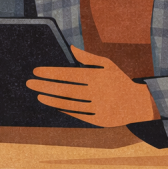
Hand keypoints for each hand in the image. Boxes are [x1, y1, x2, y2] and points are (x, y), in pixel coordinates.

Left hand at [28, 46, 159, 126]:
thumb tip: (72, 48)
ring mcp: (97, 107)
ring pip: (68, 103)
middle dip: (44, 86)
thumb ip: (88, 57)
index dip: (50, 73)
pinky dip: (65, 110)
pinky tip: (54, 105)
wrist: (137, 103)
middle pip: (64, 89)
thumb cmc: (119, 81)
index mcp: (96, 76)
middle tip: (29, 83)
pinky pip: (77, 114)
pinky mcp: (98, 120)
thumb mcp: (107, 65)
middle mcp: (95, 92)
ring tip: (39, 96)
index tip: (36, 72)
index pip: (67, 74)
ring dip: (51, 100)